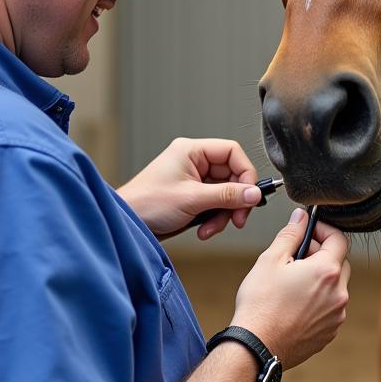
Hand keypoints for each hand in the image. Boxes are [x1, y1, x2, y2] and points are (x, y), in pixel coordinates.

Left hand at [117, 137, 261, 240]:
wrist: (126, 225)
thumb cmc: (147, 204)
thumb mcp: (192, 199)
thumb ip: (227, 196)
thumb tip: (254, 194)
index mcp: (191, 151)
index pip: (231, 152)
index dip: (245, 173)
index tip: (250, 195)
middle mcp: (194, 162)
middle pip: (231, 175)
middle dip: (234, 200)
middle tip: (237, 219)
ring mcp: (193, 180)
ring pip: (225, 193)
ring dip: (223, 214)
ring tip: (210, 229)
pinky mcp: (192, 197)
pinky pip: (214, 205)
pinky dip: (213, 219)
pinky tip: (203, 231)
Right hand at [231, 209, 350, 369]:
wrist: (257, 346)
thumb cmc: (260, 304)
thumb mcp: (271, 259)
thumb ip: (291, 234)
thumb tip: (301, 217)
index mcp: (326, 272)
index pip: (339, 239)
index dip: (324, 230)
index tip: (309, 230)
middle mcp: (338, 294)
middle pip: (340, 262)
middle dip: (322, 254)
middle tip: (296, 257)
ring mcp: (336, 316)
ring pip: (335, 287)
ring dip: (320, 279)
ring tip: (292, 283)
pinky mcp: (329, 333)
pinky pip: (330, 308)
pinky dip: (318, 301)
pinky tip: (294, 304)